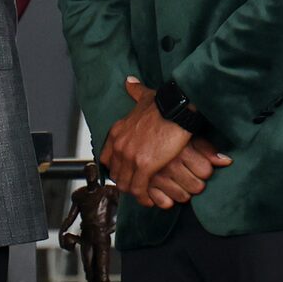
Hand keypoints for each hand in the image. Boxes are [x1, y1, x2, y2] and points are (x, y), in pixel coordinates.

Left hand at [107, 79, 229, 209]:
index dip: (115, 168)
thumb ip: (134, 91)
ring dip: (134, 192)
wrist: (176, 108)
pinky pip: (139, 188)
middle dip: (125, 182)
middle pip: (115, 173)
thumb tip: (129, 81)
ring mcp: (130, 157)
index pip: (106, 158)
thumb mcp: (143, 96)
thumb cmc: (164, 102)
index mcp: (117, 133)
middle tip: (136, 188)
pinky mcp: (145, 166)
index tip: (125, 173)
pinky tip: (150, 200)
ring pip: (125, 183)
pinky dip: (144, 196)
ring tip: (143, 197)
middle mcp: (119, 146)